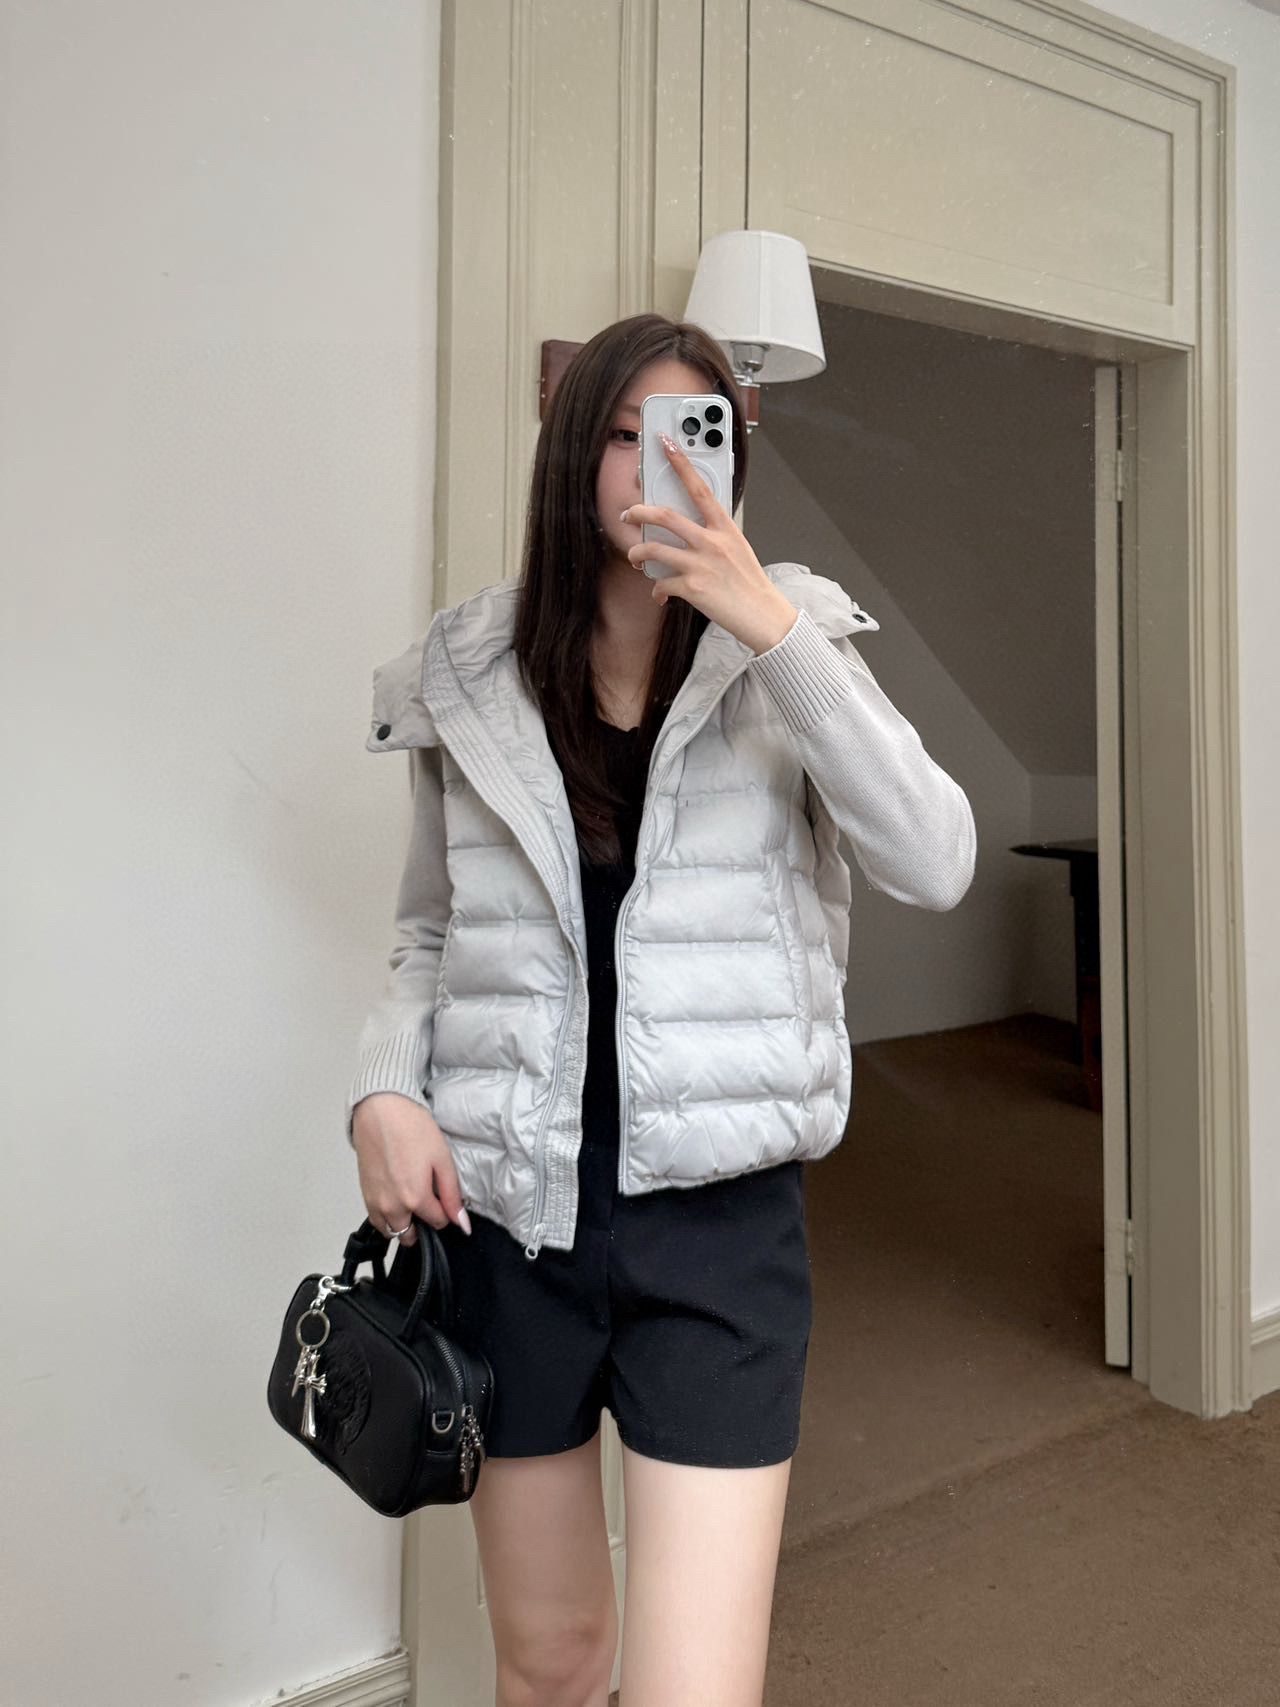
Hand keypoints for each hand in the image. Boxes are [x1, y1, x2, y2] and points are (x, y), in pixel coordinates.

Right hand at [350, 1094, 471, 1244]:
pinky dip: (387, 1218)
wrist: (380, 1110)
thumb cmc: (411, 1128)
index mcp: (415, 1198)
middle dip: (422, 1225)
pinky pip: (376, 1220)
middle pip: (411, 1235)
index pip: (437, 1223)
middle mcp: (392, 1206)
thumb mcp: (442, 1159)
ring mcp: (375, 1202)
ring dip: (403, 1225)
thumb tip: (462, 1224)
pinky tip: (395, 1197)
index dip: (445, 1212)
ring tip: (411, 1201)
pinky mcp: (364, 1194)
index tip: (444, 1198)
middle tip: (428, 1202)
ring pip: (391, 1231)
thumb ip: (452, 1195)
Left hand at [621, 431, 798, 653]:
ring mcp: (701, 564)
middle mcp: (712, 542)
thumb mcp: (738, 548)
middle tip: (628, 514)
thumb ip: (714, 534)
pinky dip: (657, 590)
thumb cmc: (750, 583)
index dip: (681, 463)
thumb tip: (687, 530)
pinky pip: (661, 584)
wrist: (763, 616)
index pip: (700, 487)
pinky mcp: (693, 588)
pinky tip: (660, 595)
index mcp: (725, 527)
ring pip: (654, 550)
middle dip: (639, 512)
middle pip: (665, 516)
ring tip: (634, 557)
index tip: (666, 444)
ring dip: (637, 553)